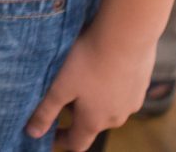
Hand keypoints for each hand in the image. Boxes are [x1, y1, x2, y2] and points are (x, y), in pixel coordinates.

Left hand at [27, 25, 152, 150]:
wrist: (127, 35)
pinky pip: (123, 91)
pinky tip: (105, 65)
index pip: (76, 143)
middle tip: (63, 92)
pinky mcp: (142, 84)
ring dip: (96, 98)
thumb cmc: (89, 60)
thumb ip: (46, 111)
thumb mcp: (60, 86)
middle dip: (76, 113)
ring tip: (84, 75)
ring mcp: (132, 102)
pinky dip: (111, 84)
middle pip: (92, 123)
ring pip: (109, 106)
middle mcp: (116, 118)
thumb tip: (33, 134)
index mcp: (94, 121)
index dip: (61, 140)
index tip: (51, 133)